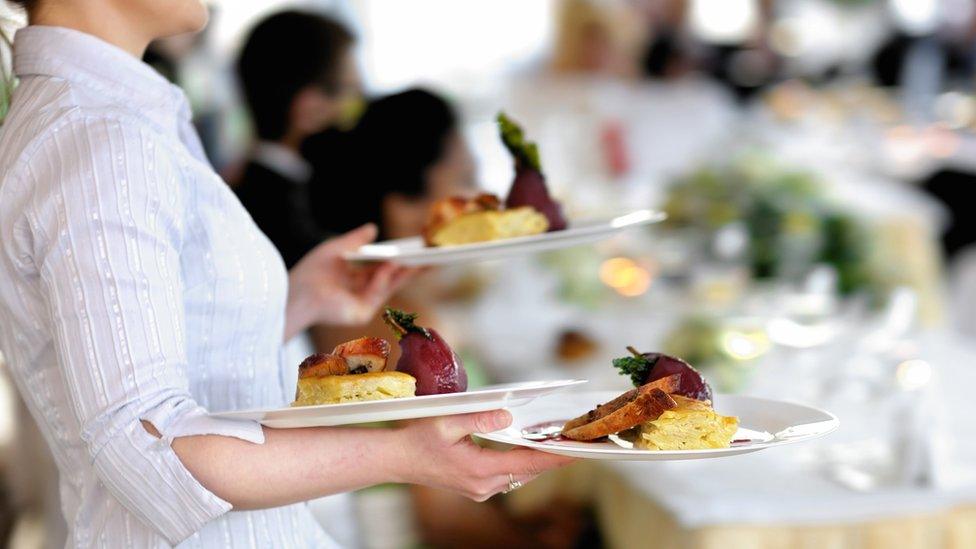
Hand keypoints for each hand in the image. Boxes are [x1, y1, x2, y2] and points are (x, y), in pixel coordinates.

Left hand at [284, 224, 417, 338]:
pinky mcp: (362, 312)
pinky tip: (394, 262)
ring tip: (421, 256)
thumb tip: (373, 227)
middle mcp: (360, 291)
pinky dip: (386, 276)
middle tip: (432, 256)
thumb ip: (356, 239)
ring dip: (405, 271)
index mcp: (353, 278)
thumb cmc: (311, 272)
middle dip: (411, 268)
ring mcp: (363, 303)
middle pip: (391, 278)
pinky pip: (378, 292)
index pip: (381, 268)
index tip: (416, 250)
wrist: (297, 293)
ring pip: (390, 285)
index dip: (399, 259)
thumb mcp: (336, 248)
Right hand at [392, 410, 575, 500]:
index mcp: (479, 469)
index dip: (555, 455)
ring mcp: (480, 490)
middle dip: (553, 457)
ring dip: (539, 461)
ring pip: (520, 475)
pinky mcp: (477, 488)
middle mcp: (484, 485)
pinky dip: (523, 464)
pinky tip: (531, 451)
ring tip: (560, 444)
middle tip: (577, 441)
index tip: (577, 449)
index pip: (528, 462)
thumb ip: (479, 418)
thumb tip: (507, 415)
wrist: (396, 460)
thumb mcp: (446, 422)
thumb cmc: (417, 438)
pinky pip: (509, 477)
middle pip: (529, 470)